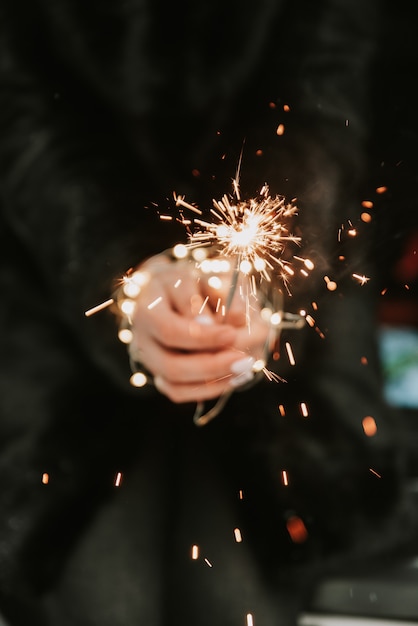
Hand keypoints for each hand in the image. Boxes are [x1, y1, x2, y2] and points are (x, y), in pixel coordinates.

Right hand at [128, 254, 270, 403]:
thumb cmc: (191, 283)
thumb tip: (236, 318)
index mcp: (148, 308)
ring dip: (214, 381)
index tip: (232, 333)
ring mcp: (150, 360)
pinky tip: (234, 378)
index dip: (203, 337)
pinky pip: (179, 393)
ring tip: (245, 369)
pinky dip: (208, 389)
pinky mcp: (160, 375)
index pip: (171, 331)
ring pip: (174, 385)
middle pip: (171, 367)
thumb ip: (219, 294)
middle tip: (244, 360)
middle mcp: (142, 339)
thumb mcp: (204, 277)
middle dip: (212, 366)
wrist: (168, 293)